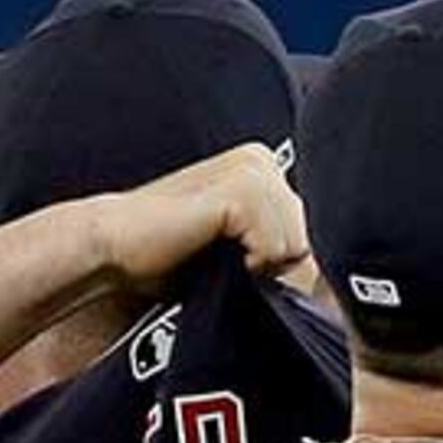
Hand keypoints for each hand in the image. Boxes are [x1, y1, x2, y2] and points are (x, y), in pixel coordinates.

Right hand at [88, 143, 309, 287]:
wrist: (113, 247)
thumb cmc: (167, 254)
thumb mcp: (238, 248)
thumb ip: (280, 250)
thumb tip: (330, 282)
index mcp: (264, 168)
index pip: (310, 230)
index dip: (284, 263)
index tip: (242, 264)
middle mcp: (263, 160)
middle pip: (309, 238)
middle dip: (275, 265)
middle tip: (224, 261)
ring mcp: (254, 170)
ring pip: (297, 246)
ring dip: (260, 267)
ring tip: (215, 255)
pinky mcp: (243, 190)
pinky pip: (277, 248)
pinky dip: (250, 265)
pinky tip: (212, 251)